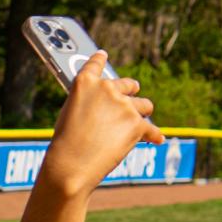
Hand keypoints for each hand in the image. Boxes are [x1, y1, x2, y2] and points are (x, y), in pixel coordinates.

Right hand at [43, 51, 161, 194]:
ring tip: (128, 131)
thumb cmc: (65, 145)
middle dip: (131, 93)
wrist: (71, 166)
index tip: (102, 55)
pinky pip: (152, 129)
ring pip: (144, 106)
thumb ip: (89, 103)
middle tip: (128, 103)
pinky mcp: (137, 124)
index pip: (95, 63)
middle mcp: (106, 89)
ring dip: (139, 116)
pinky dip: (152, 136)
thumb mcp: (69, 115)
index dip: (99, 58)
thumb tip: (107, 106)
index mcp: (85, 84)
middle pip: (129, 85)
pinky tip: (156, 140)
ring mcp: (124, 105)